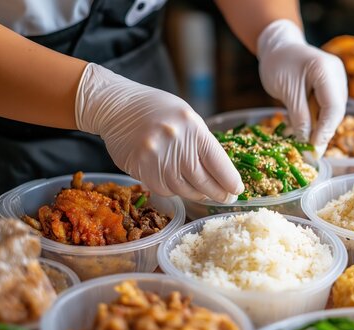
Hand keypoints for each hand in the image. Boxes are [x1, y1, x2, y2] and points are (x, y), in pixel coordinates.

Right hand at [75, 64, 243, 202]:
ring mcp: (157, 159)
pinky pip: (165, 189)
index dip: (231, 181)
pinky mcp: (141, 170)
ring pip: (185, 190)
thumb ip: (203, 144)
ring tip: (203, 191)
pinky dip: (174, 189)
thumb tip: (222, 174)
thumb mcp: (188, 119)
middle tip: (226, 198)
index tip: (237, 190)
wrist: (117, 106)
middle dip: (219, 194)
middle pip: (204, 182)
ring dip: (197, 193)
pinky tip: (175, 180)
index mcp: (193, 128)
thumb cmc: (158, 110)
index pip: (219, 164)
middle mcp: (177, 144)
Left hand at [257, 20, 347, 156]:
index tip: (314, 150)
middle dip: (322, 133)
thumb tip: (307, 143)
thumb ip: (299, 117)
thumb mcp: (287, 91)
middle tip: (310, 153)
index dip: (324, 131)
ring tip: (304, 145)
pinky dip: (314, 121)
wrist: (278, 46)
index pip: (333, 107)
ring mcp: (336, 81)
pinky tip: (302, 132)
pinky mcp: (330, 88)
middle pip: (335, 112)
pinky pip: (325, 109)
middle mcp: (337, 75)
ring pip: (331, 113)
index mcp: (326, 70)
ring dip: (318, 129)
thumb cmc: (279, 64)